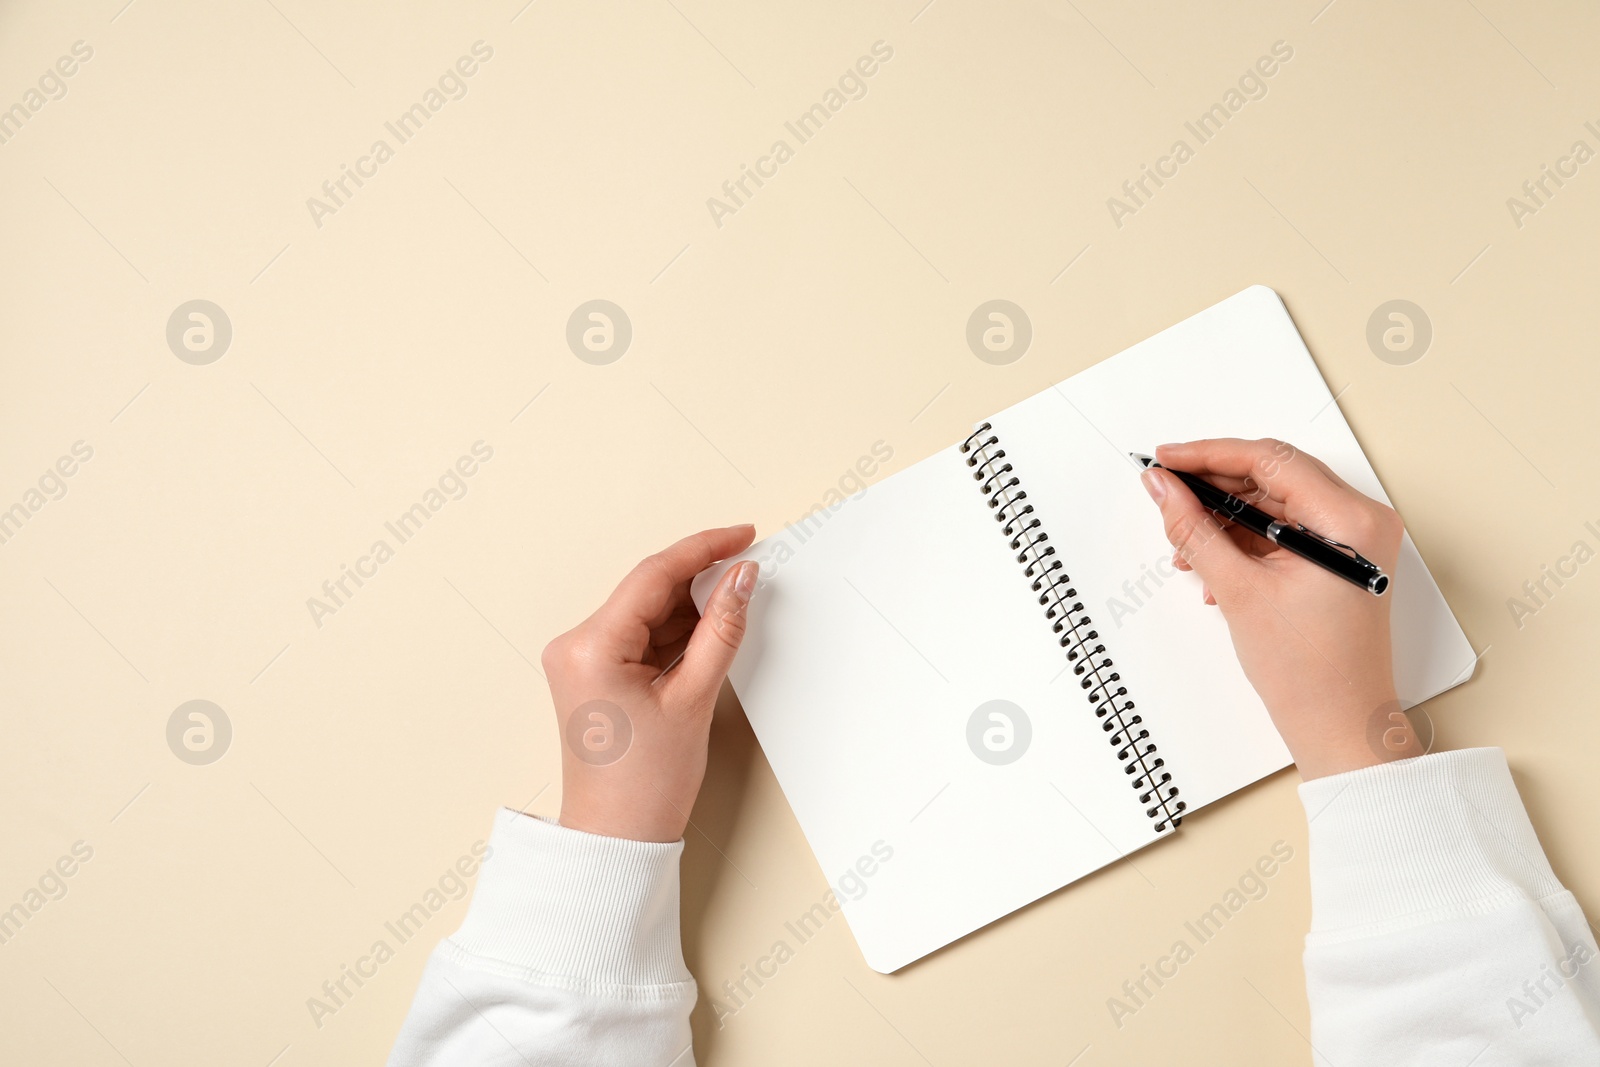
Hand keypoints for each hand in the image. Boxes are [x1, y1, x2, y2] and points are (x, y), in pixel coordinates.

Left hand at [541, 525, 758, 841]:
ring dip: (690, 609)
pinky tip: (708, 633)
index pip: (653, 576)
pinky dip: (675, 633)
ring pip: (647, 612)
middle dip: (700, 581)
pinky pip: (640, 636)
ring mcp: (581, 660)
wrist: (617, 838)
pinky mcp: (593, 674)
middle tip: (748, 572)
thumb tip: (742, 579)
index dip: (704, 548)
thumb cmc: (645, 783)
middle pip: (648, 591)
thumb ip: (722, 629)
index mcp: (590, 646)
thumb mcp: (694, 698)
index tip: (742, 535)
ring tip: (734, 611)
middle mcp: (576, 645)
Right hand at [1140, 439, 1419, 779]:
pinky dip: (1244, 540)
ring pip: (1274, 504)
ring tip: (1185, 544)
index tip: (1168, 460)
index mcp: (1350, 521)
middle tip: (1167, 492)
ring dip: (1225, 518)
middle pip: (1273, 477)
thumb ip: (1194, 530)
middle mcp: (1361, 522)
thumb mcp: (1238, 590)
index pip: (1270, 461)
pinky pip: (1283, 530)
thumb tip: (1164, 489)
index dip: (1209, 455)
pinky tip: (1212, 564)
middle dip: (1214, 486)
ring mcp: (1353, 541)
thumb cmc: (1311, 672)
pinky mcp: (1339, 559)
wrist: (1338, 726)